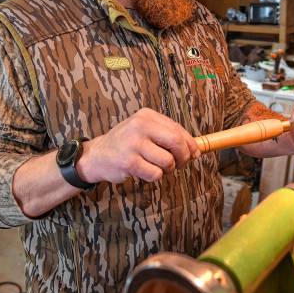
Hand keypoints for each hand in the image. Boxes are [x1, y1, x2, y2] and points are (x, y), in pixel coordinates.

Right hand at [76, 108, 199, 183]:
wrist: (97, 156)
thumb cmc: (127, 144)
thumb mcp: (145, 131)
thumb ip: (169, 136)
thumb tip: (196, 150)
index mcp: (146, 116)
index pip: (178, 129)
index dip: (190, 144)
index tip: (193, 153)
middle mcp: (140, 126)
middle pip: (176, 143)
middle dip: (183, 157)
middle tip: (178, 164)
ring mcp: (133, 144)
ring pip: (168, 161)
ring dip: (167, 169)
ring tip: (157, 167)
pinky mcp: (129, 162)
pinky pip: (156, 174)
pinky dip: (155, 176)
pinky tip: (145, 171)